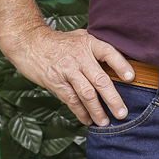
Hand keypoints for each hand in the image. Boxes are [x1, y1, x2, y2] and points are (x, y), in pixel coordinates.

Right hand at [0, 23, 134, 126]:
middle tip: (122, 113)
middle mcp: (79, 56)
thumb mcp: (79, 37)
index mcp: (88, 43)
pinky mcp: (55, 81)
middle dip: (113, 99)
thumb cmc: (58, 41)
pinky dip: (80, 112)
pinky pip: (71, 100)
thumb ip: (96, 49)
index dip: (121, 65)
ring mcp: (67, 70)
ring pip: (87, 94)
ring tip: (105, 122)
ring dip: (97, 110)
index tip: (131, 78)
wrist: (28, 41)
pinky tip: (87, 120)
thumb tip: (118, 64)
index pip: (109, 53)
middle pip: (100, 80)